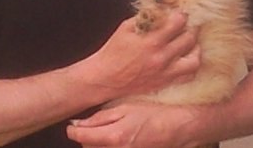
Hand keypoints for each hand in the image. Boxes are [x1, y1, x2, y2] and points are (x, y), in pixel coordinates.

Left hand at [66, 101, 200, 147]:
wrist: (179, 128)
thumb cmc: (155, 114)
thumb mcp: (127, 108)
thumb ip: (100, 117)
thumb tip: (78, 124)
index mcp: (113, 137)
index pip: (80, 138)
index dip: (73, 131)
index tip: (72, 125)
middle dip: (86, 138)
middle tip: (93, 125)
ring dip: (97, 144)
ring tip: (108, 132)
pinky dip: (109, 147)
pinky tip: (117, 140)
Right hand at [88, 12, 200, 99]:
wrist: (105, 78)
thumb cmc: (113, 51)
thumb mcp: (126, 28)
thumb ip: (145, 18)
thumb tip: (161, 9)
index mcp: (151, 41)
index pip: (177, 23)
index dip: (181, 15)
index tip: (180, 14)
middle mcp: (161, 57)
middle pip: (189, 39)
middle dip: (190, 29)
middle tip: (187, 26)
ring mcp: (165, 72)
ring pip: (194, 60)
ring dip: (195, 48)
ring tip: (190, 42)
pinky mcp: (165, 83)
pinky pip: (188, 76)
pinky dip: (191, 66)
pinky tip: (186, 59)